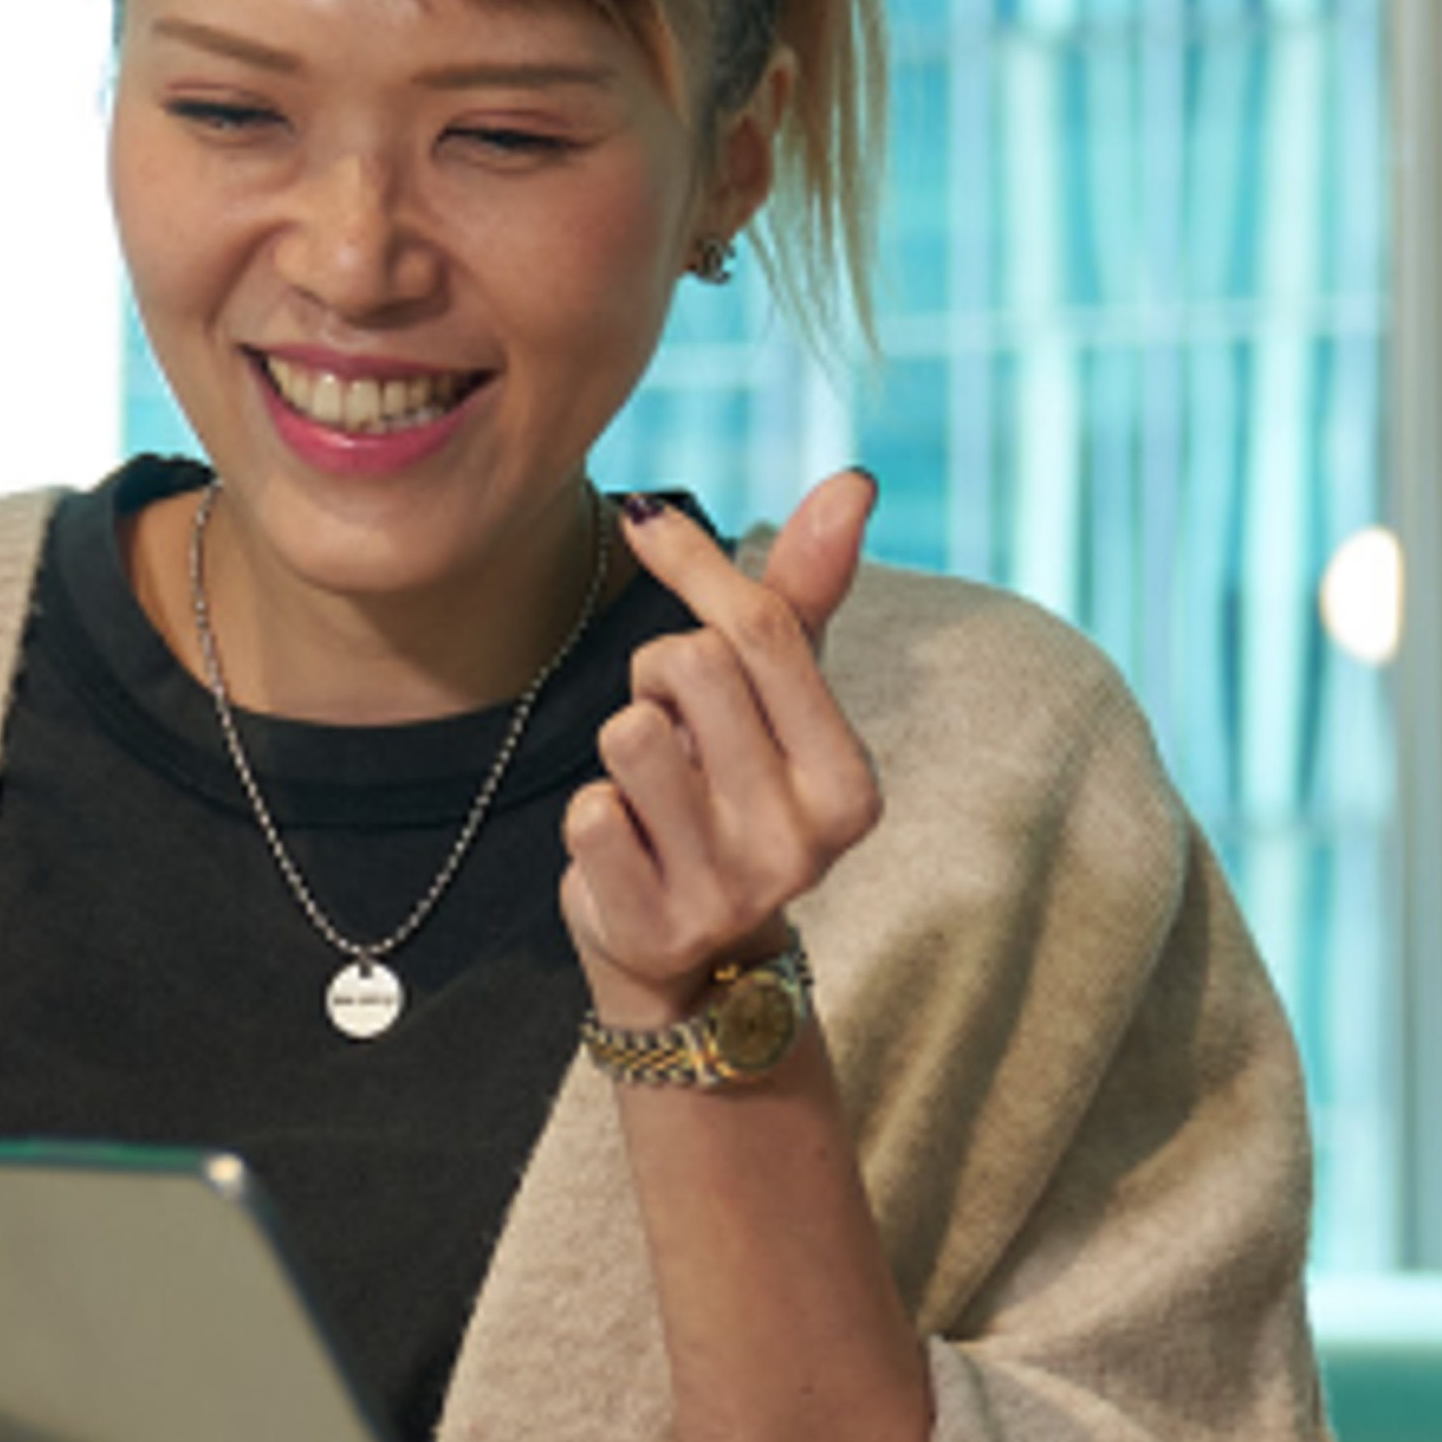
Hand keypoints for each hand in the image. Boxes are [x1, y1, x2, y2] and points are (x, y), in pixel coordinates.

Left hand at [562, 473, 881, 1012]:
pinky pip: (588, 811)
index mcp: (849, 783)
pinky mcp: (650, 923)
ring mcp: (727, 889)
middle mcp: (803, 842)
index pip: (762, 629)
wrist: (694, 959)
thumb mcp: (780, 704)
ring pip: (629, 732)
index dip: (693, 565)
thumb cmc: (736, 796)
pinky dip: (592, 815)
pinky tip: (628, 846)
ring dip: (624, 746)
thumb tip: (853, 482)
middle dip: (659, 679)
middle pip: (687, 667)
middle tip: (679, 731)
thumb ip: (805, 597)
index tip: (647, 525)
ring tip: (655, 789)